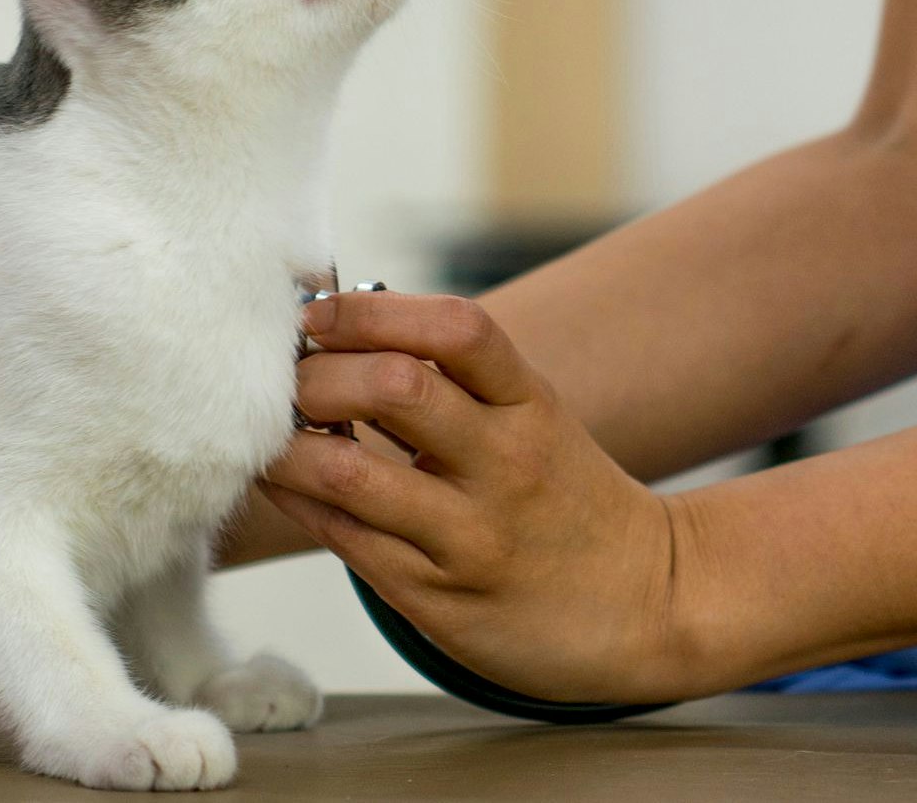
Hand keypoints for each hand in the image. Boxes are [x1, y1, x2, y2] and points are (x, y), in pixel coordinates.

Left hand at [261, 291, 693, 702]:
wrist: (649, 605)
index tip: (319, 314)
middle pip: (395, 387)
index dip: (372, 311)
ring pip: (349, 474)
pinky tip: (283, 481)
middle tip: (283, 382)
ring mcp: (472, 536)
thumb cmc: (565, 499)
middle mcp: (507, 464)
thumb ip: (454, 381)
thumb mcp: (533, 421)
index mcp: (531, 405)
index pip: (456, 329)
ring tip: (267, 433)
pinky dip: (297, 500)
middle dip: (317, 375)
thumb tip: (338, 330)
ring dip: (287, 445)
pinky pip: (346, 540)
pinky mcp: (439, 600)